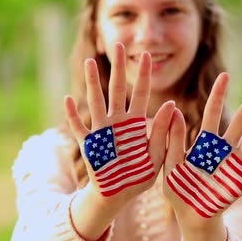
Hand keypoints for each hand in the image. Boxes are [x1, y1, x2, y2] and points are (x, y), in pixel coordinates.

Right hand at [65, 43, 174, 205]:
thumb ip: (162, 131)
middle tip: (117, 44)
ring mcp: (102, 132)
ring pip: (95, 102)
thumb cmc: (139, 176)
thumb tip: (173, 104)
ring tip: (89, 62)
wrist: (118, 196)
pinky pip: (79, 128)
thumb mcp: (157, 156)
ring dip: (91, 83)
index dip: (143, 75)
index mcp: (136, 124)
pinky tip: (68, 99)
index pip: (141, 94)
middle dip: (117, 68)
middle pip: (116, 89)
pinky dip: (73, 115)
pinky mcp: (89, 145)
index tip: (147, 54)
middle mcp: (118, 122)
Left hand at [163, 73, 241, 229]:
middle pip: (239, 121)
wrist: (191, 218)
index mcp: (203, 144)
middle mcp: (222, 150)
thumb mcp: (170, 165)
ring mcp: (235, 164)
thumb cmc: (179, 191)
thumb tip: (173, 110)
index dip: (219, 95)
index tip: (224, 76)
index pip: (212, 113)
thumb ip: (173, 140)